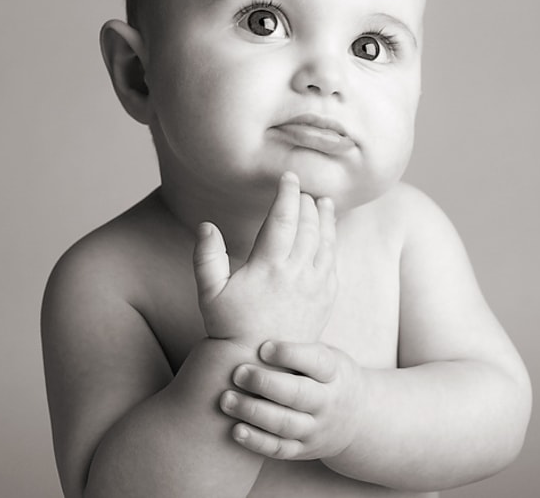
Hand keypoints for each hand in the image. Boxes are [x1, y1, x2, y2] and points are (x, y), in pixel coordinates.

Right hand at [192, 172, 336, 350]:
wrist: (261, 363)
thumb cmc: (230, 326)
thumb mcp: (210, 294)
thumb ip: (206, 257)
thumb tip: (206, 225)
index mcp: (269, 266)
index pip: (283, 218)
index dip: (287, 193)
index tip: (288, 177)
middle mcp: (297, 272)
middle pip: (308, 224)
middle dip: (306, 202)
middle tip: (302, 188)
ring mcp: (316, 284)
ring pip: (326, 240)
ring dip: (325, 217)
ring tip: (323, 201)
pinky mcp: (327, 296)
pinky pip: (334, 260)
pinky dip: (333, 240)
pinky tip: (330, 232)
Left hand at [219, 341, 364, 460]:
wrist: (356, 418)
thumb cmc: (327, 375)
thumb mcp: (326, 354)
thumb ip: (299, 344)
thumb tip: (262, 308)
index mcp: (334, 372)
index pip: (316, 361)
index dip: (290, 354)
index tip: (262, 346)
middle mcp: (328, 402)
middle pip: (299, 394)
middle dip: (266, 384)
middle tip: (237, 372)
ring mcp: (316, 428)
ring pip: (285, 424)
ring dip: (253, 412)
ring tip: (225, 399)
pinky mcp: (303, 449)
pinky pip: (279, 449)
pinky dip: (257, 442)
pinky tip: (235, 429)